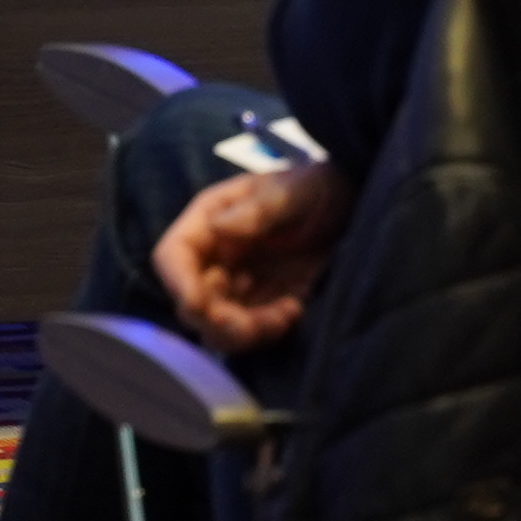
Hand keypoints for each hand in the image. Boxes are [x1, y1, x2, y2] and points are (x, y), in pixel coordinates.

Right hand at [150, 157, 348, 353]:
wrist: (347, 207)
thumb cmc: (313, 189)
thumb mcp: (290, 194)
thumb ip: (257, 211)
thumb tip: (218, 229)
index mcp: (209, 222)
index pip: (173, 257)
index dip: (178, 284)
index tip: (199, 307)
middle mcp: (214, 257)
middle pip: (192, 304)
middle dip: (219, 320)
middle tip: (255, 325)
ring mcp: (235, 284)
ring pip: (218, 326)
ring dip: (248, 330)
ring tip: (287, 312)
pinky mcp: (259, 304)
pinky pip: (250, 331)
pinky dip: (268, 330)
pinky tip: (295, 309)